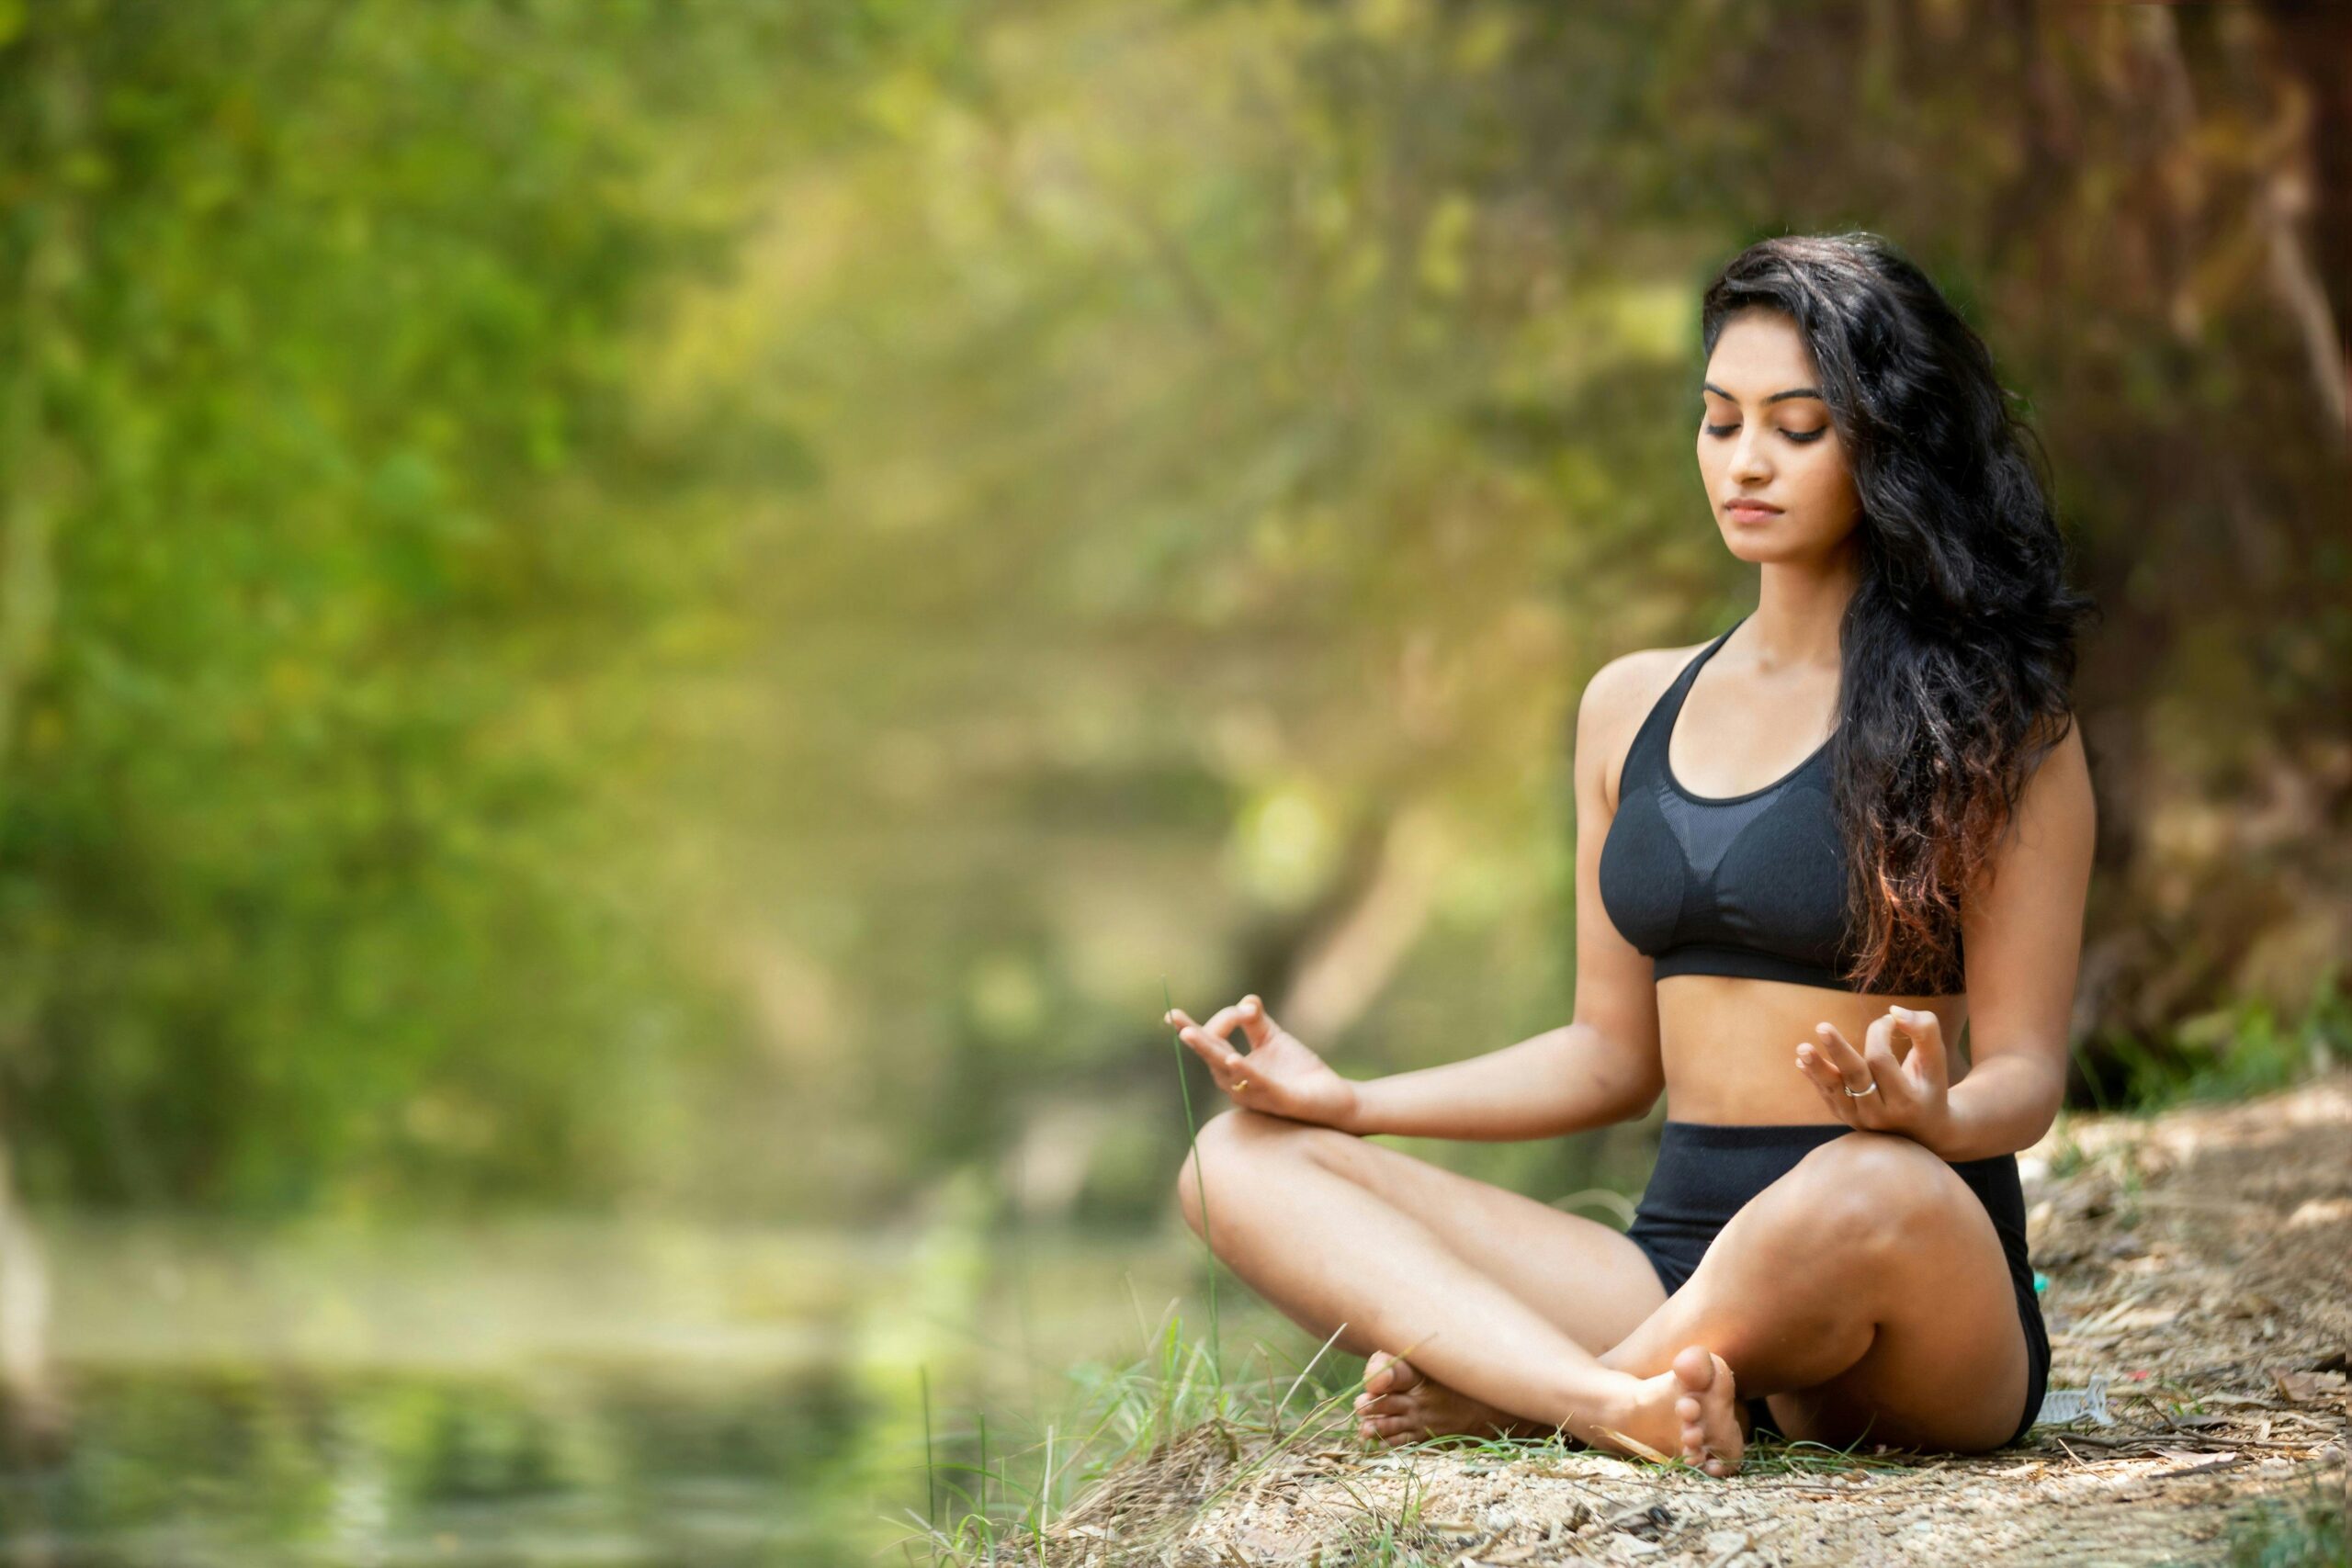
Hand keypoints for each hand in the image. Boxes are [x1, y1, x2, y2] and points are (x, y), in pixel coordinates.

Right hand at [1165, 994, 1361, 1131]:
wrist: (1335, 1098)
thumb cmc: (1299, 1072)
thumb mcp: (1274, 1039)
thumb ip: (1256, 1020)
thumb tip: (1247, 999)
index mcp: (1234, 1068)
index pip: (1216, 1040)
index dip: (1225, 1018)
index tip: (1247, 1008)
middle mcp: (1238, 1083)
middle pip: (1211, 1057)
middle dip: (1193, 1037)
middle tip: (1173, 1017)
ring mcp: (1256, 1094)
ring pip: (1226, 1071)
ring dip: (1209, 1051)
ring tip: (1190, 1034)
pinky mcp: (1279, 1100)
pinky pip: (1257, 1085)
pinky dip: (1244, 1071)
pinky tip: (1233, 1059)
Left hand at [1794, 1005, 1952, 1149]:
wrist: (1925, 1129)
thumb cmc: (1931, 1084)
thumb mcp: (1936, 1059)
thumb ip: (1924, 1031)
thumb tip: (1893, 1010)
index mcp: (1906, 1101)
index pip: (1882, 1060)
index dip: (1879, 1033)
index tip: (1887, 1020)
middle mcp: (1881, 1115)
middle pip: (1856, 1078)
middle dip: (1839, 1051)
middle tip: (1822, 1026)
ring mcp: (1861, 1120)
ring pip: (1835, 1091)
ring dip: (1817, 1068)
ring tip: (1801, 1048)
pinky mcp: (1847, 1119)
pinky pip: (1828, 1096)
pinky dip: (1816, 1078)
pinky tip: (1802, 1061)